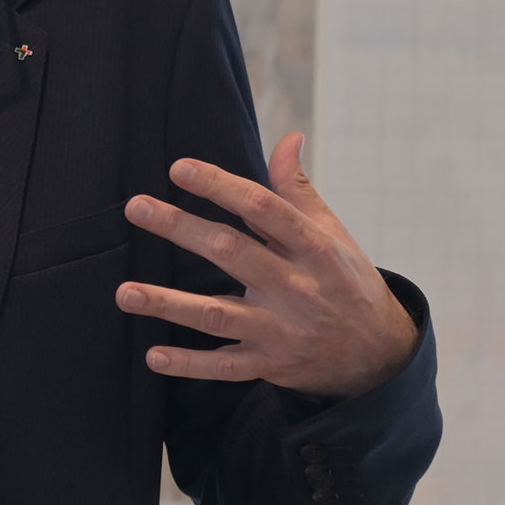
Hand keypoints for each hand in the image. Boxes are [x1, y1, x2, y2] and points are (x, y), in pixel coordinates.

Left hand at [115, 132, 415, 396]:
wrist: (380, 355)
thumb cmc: (346, 281)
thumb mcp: (332, 233)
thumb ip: (299, 189)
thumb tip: (288, 138)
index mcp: (313, 247)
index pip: (263, 208)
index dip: (221, 186)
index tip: (179, 168)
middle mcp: (295, 287)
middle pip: (231, 253)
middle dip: (181, 229)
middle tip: (136, 207)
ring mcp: (280, 330)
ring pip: (218, 315)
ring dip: (169, 304)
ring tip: (124, 292)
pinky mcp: (269, 365)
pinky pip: (224, 367)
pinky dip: (189, 364)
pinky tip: (154, 355)